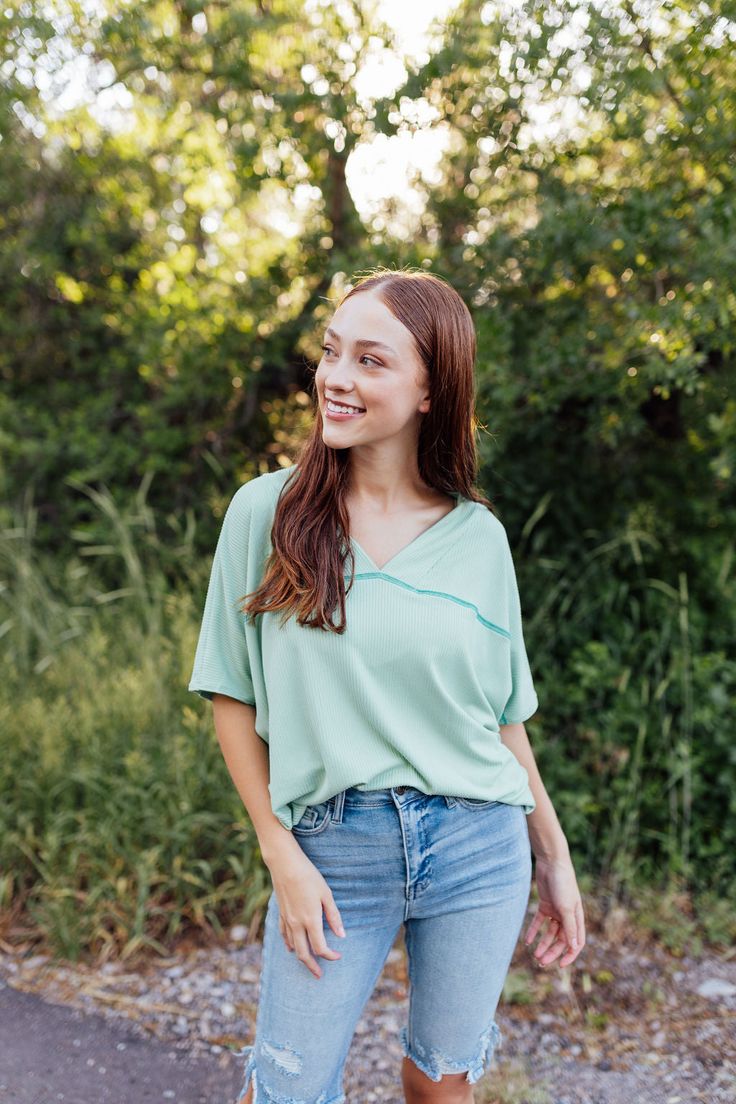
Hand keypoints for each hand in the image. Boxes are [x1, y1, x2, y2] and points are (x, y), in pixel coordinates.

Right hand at [265, 842, 345, 978]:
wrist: (285, 864)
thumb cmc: (309, 876)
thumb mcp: (326, 894)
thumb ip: (334, 916)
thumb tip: (341, 935)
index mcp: (310, 920)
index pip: (320, 947)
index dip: (330, 955)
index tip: (338, 956)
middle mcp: (297, 924)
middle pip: (304, 953)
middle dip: (313, 966)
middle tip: (319, 975)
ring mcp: (286, 920)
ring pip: (292, 946)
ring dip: (301, 957)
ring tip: (309, 963)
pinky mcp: (280, 913)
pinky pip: (283, 935)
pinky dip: (289, 944)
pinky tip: (291, 948)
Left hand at [524, 855, 585, 967]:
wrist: (551, 862)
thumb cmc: (563, 883)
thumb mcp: (566, 907)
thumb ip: (570, 927)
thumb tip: (574, 947)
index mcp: (577, 918)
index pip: (576, 942)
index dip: (570, 955)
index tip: (561, 966)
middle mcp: (567, 916)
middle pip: (560, 940)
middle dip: (552, 952)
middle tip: (541, 962)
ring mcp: (555, 911)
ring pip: (549, 933)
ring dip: (543, 944)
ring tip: (534, 954)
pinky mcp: (544, 904)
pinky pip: (539, 922)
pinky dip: (533, 931)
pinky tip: (527, 941)